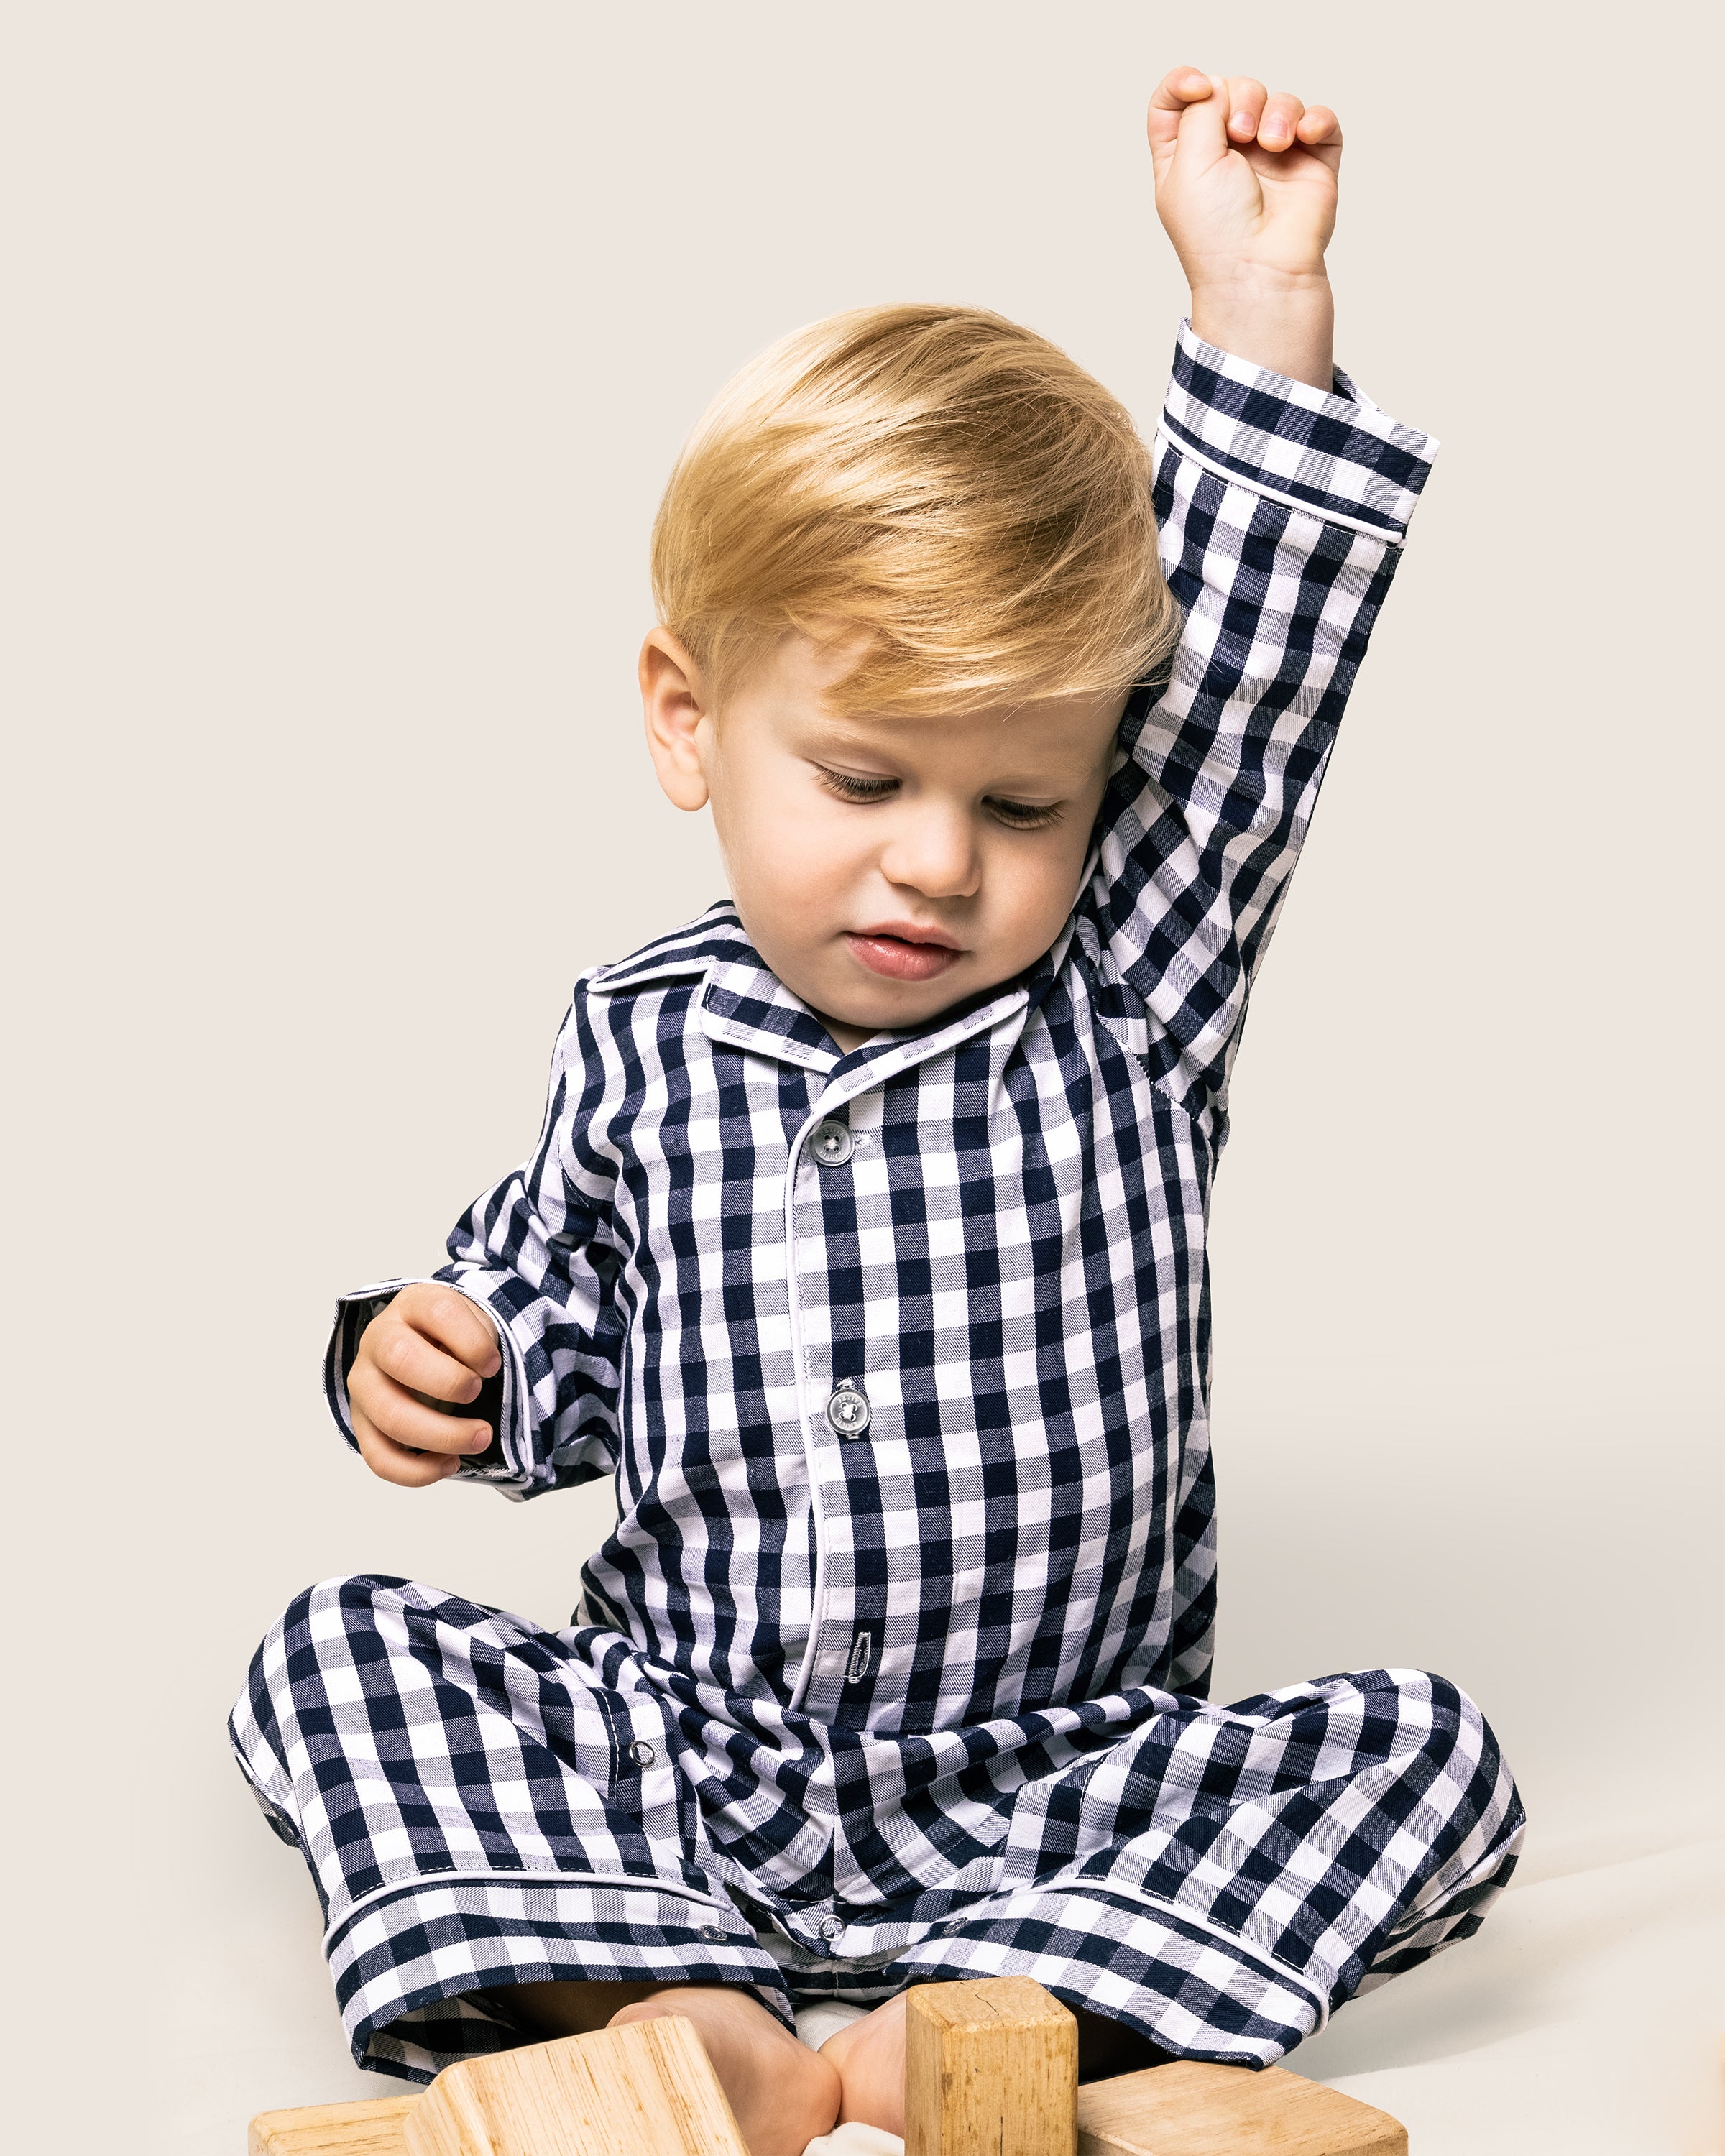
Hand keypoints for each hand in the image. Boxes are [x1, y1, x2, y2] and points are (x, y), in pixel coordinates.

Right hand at [348, 1282, 501, 1486]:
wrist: (426, 1350)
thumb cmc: (456, 1339)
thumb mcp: (473, 1324)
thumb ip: (482, 1340)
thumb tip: (484, 1371)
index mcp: (413, 1305)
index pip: (438, 1311)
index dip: (471, 1341)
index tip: (493, 1365)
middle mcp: (379, 1340)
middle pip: (401, 1358)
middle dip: (448, 1383)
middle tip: (478, 1393)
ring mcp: (365, 1384)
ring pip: (391, 1416)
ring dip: (442, 1435)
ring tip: (480, 1437)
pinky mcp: (362, 1424)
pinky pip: (379, 1457)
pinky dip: (417, 1471)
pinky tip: (450, 1463)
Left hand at [1147, 67, 1339, 389]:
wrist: (1261, 271)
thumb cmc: (1216, 232)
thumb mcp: (1186, 163)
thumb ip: (1199, 111)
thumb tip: (1220, 87)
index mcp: (1186, 156)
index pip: (1178, 100)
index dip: (1185, 83)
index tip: (1199, 87)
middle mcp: (1227, 154)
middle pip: (1233, 90)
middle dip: (1240, 99)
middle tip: (1241, 134)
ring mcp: (1271, 158)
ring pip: (1277, 101)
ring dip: (1278, 112)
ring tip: (1275, 144)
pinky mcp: (1310, 164)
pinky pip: (1319, 119)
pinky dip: (1315, 119)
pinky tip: (1303, 137)